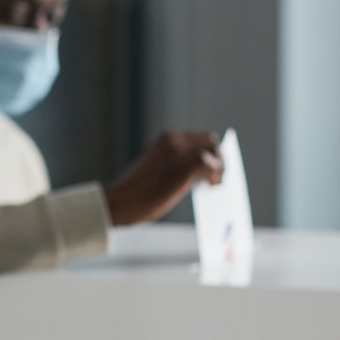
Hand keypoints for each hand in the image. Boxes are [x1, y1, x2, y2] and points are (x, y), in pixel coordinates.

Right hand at [104, 130, 224, 225]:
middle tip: (217, 178)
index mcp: (167, 138)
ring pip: (214, 151)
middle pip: (211, 142)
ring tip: (214, 183)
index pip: (202, 137)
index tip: (213, 168)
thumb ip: (176, 162)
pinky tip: (209, 186)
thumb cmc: (136, 191)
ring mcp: (178, 152)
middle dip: (219, 158)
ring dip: (219, 167)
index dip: (211, 152)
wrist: (120, 201)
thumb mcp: (157, 167)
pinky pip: (210, 164)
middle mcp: (174, 140)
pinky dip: (214, 174)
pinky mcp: (183, 167)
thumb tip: (199, 169)